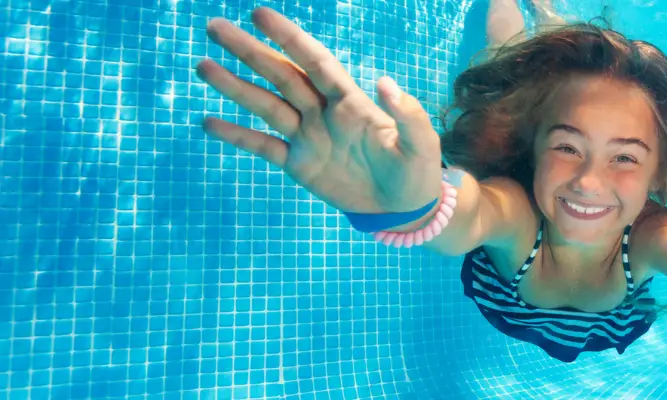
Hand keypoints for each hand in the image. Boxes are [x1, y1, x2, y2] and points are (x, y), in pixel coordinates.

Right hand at [196, 7, 440, 215]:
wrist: (404, 207)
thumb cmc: (416, 169)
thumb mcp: (421, 143)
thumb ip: (407, 114)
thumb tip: (385, 83)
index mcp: (351, 102)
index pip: (315, 62)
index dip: (289, 38)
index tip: (260, 14)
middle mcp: (323, 112)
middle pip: (281, 75)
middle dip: (249, 51)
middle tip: (215, 26)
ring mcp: (308, 136)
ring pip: (265, 105)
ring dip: (235, 86)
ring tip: (203, 66)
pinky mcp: (299, 164)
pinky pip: (263, 146)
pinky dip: (237, 135)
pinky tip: (208, 122)